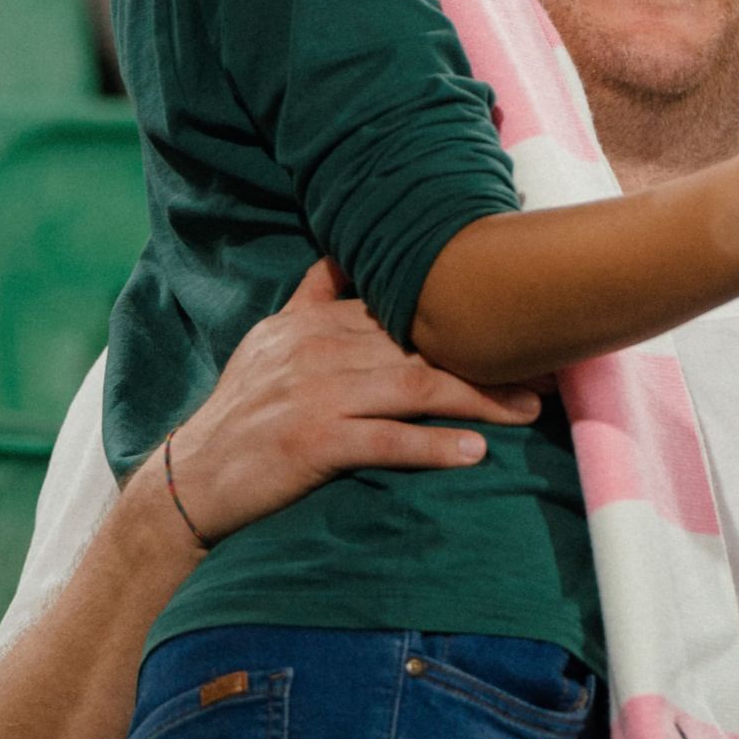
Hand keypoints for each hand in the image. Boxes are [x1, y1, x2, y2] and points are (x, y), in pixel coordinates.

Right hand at [155, 261, 541, 547]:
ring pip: (415, 386)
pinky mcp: (312, 442)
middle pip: (422, 344)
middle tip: (549, 365)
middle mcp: (317, 348)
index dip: (462, 314)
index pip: (402, 306)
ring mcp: (315, 394)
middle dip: (489, 355)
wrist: (189, 482)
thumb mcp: (269, 343)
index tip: (516, 320)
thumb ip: (312, 300)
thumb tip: (341, 256)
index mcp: (312, 321)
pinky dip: (433, 445)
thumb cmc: (240, 417)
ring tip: (530, 409)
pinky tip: (475, 452)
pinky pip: (386, 440)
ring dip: (480, 398)